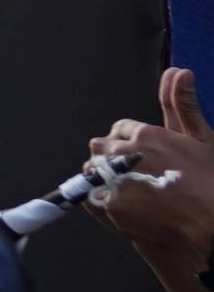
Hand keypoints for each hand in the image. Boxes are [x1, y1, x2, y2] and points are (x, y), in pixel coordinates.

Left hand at [92, 68, 213, 272]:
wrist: (210, 221)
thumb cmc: (211, 180)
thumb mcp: (202, 139)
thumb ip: (184, 104)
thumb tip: (180, 70)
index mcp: (145, 135)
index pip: (121, 129)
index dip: (129, 141)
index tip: (138, 153)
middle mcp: (124, 153)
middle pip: (101, 146)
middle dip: (111, 155)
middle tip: (130, 171)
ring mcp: (114, 178)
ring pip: (92, 169)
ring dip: (104, 175)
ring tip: (126, 187)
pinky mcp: (108, 204)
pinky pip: (89, 194)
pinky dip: (100, 196)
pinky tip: (119, 201)